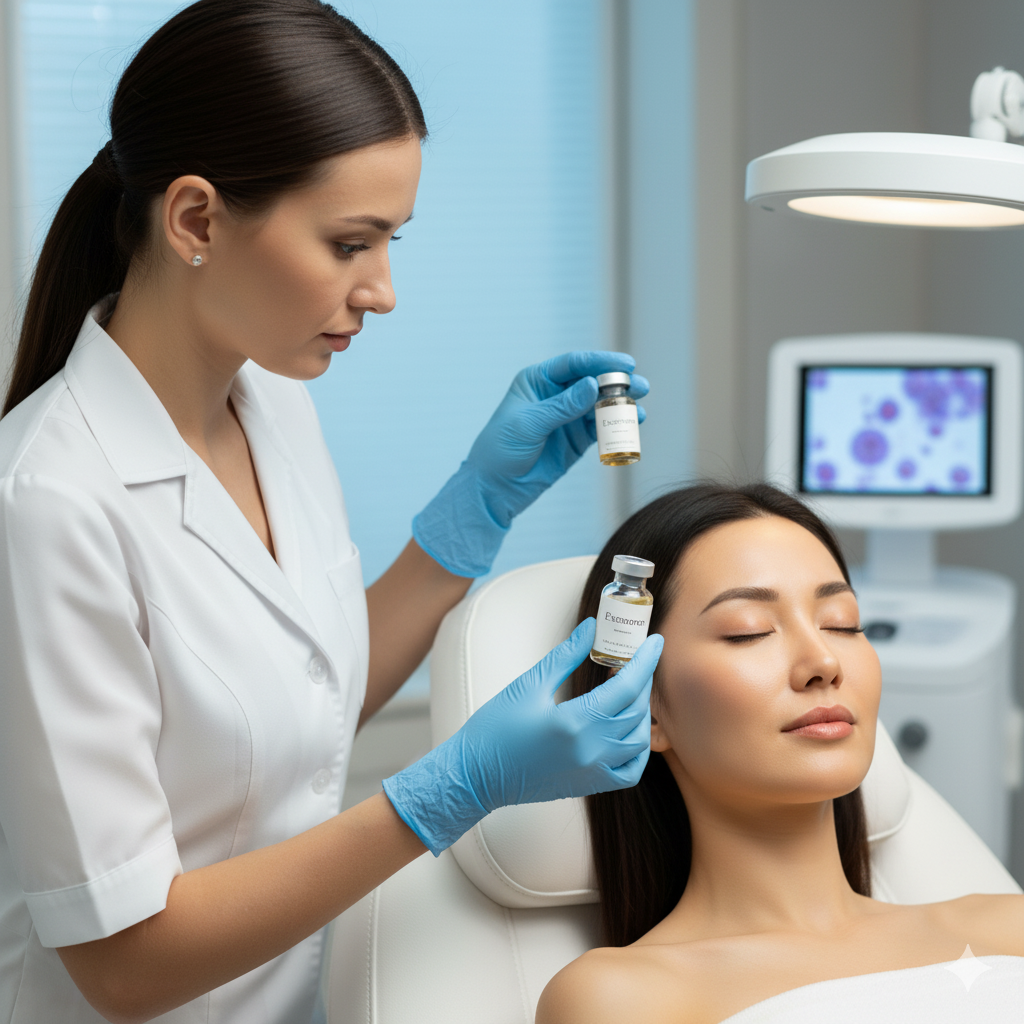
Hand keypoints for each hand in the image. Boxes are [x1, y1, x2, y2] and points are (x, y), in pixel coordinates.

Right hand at [382, 619, 662, 854]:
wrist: (476, 776)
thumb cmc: (496, 729)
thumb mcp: (529, 684)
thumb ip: (566, 656)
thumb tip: (591, 628)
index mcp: (575, 722)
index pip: (627, 687)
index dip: (645, 661)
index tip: (654, 642)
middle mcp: (590, 750)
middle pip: (636, 711)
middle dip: (642, 681)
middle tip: (636, 660)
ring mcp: (593, 773)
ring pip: (639, 740)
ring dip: (642, 712)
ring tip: (630, 691)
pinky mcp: (589, 786)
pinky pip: (630, 771)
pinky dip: (638, 749)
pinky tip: (629, 729)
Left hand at [412, 352, 649, 576]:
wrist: (494, 488)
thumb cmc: (500, 449)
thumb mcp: (529, 424)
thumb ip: (562, 406)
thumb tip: (592, 385)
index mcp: (537, 381)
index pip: (573, 365)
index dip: (600, 362)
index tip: (625, 364)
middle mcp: (555, 395)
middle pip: (592, 382)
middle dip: (617, 383)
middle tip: (640, 385)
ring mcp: (567, 418)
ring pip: (600, 405)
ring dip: (620, 405)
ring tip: (640, 408)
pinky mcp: (575, 440)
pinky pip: (600, 428)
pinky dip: (616, 426)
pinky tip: (632, 424)